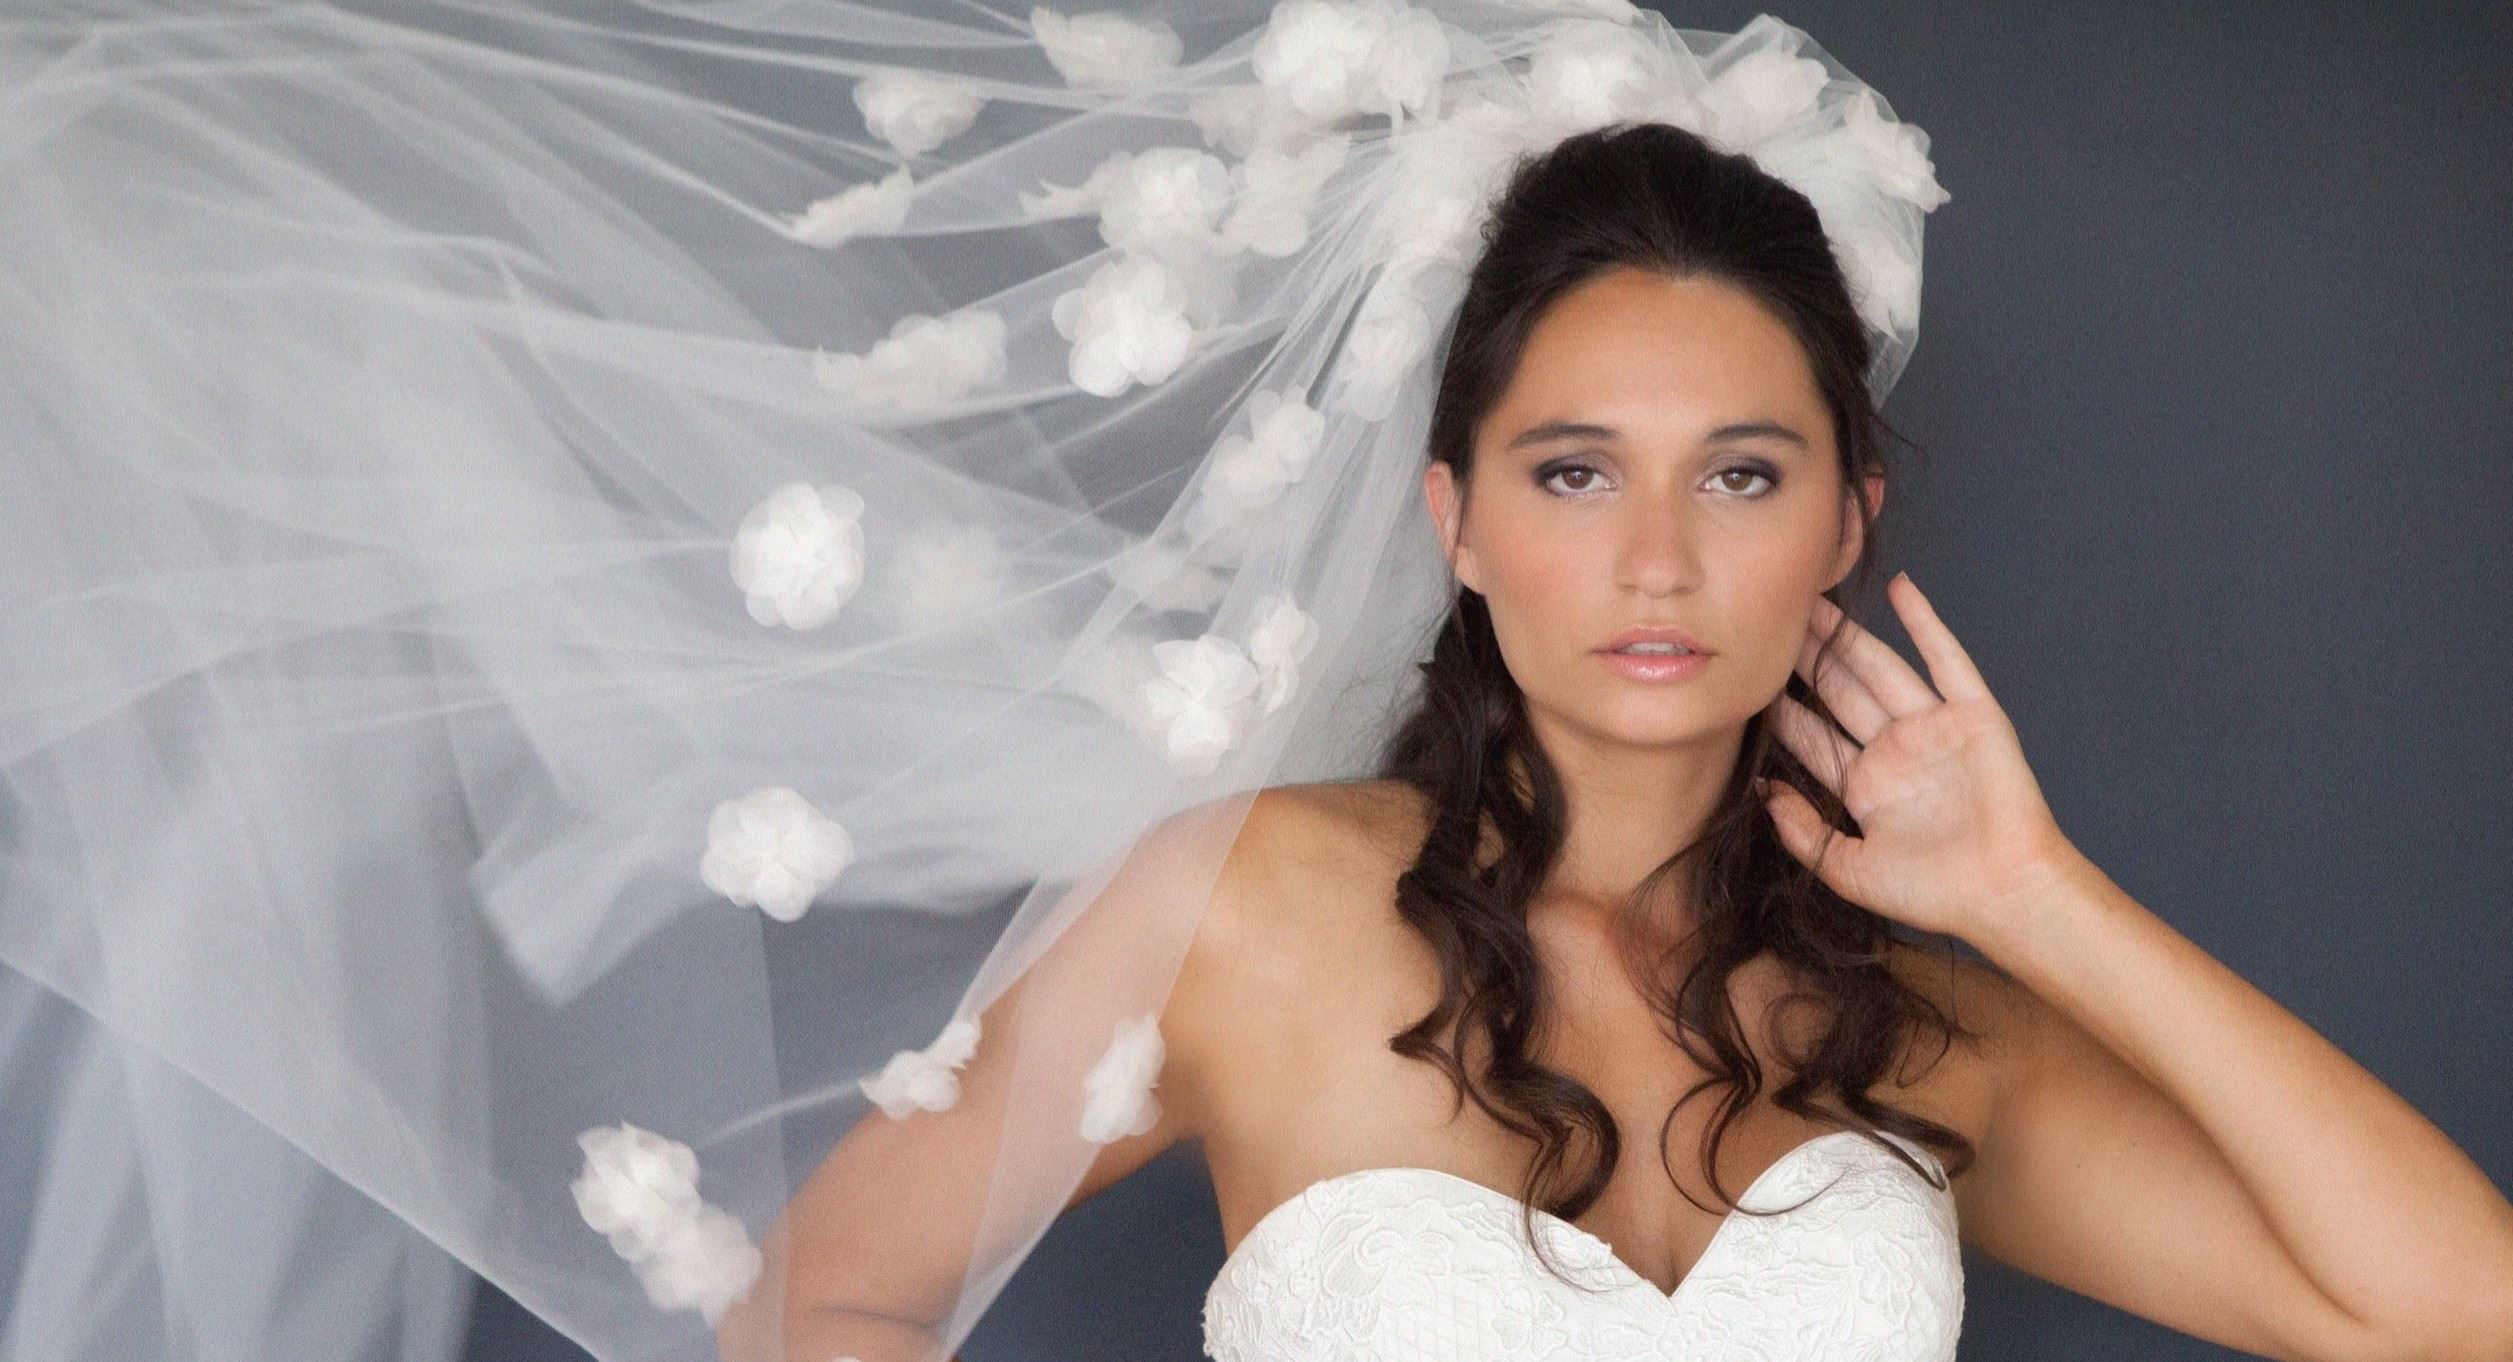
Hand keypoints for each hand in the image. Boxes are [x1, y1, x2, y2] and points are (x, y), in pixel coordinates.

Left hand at [1757, 572, 2080, 942]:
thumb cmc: (1933, 893)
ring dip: (1849, 635)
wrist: (2004, 892)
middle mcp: (1895, 751)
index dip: (1781, 709)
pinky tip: (1900, 589)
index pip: (1813, 737)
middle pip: (1840, 693)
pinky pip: (1946, 659)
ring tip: (1813, 602)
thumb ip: (1802, 831)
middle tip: (1772, 620)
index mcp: (1866, 786)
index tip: (1747, 680)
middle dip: (1807, 659)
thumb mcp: (1848, 868)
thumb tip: (1760, 790)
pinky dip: (1925, 622)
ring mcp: (1934, 728)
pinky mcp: (1974, 714)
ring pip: (1880, 669)